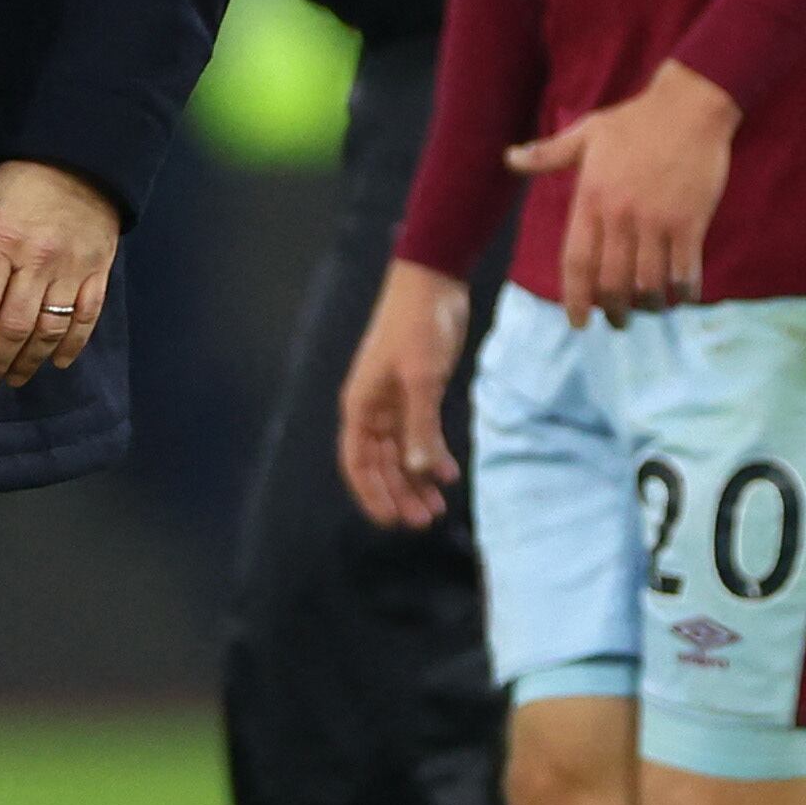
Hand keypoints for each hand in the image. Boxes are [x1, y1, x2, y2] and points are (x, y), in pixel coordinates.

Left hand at [0, 159, 119, 391]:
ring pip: (50, 329)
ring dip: (30, 361)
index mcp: (3, 243)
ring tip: (14, 379)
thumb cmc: (22, 180)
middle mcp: (38, 262)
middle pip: (14, 326)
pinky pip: (87, 317)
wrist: (82, 159)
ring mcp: (72, 270)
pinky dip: (73, 345)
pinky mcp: (98, 272)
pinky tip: (59, 363)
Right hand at [335, 260, 471, 528]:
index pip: (358, 463)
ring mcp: (393, 401)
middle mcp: (372, 409)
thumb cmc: (419, 328)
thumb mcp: (421, 379)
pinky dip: (430, 455)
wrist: (433, 284)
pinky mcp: (416, 392)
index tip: (393, 521)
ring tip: (438, 505)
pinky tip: (447, 472)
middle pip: (380, 464)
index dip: (372, 494)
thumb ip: (420, 426)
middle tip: (425, 520)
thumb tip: (418, 472)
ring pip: (400, 454)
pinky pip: (418, 435)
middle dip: (399, 493)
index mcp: (361, 406)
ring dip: (415, 480)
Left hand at [508, 59, 737, 324]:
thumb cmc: (635, 121)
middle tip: (618, 321)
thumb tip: (509, 159)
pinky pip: (684, 269)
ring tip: (649, 309)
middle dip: (614, 311)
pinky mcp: (690, 221)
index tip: (577, 322)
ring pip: (648, 283)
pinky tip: (683, 294)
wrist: (689, 106)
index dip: (575, 298)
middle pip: (612, 282)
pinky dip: (683, 290)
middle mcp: (620, 215)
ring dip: (649, 304)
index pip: (576, 261)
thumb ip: (548, 154)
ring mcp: (657, 221)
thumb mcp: (585, 134)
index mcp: (590, 199)